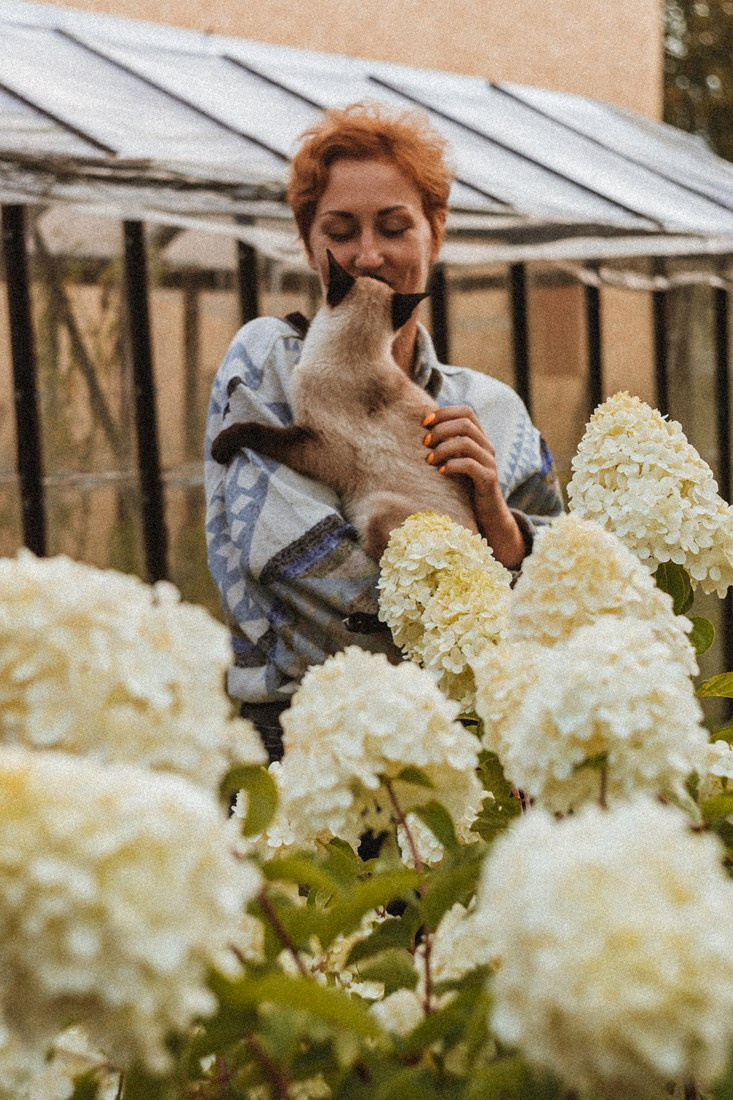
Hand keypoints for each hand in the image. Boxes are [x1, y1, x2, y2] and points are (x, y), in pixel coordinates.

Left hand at [422, 405, 525, 568]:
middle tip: (424, 443)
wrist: (486, 514)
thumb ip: (445, 445)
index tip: (424, 423)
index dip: (444, 413)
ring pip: (467, 442)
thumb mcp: (454, 461)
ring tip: (429, 460)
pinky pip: (471, 465)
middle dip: (441, 430)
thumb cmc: (464, 486)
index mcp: (479, 438)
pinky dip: (452, 465)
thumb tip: (420, 429)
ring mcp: (490, 462)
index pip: (466, 412)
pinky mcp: (489, 479)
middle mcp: (487, 446)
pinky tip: (440, 472)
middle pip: (465, 423)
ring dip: (443, 448)